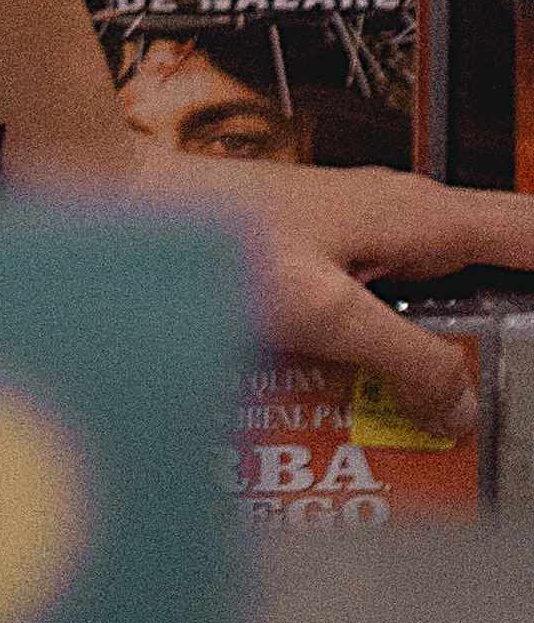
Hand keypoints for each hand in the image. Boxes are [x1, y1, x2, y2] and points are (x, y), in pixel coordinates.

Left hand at [14, 125, 533, 431]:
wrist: (129, 203)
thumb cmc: (212, 234)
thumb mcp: (323, 310)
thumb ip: (403, 357)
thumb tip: (464, 404)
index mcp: (420, 214)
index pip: (532, 231)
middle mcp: (404, 214)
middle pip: (500, 268)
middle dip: (510, 329)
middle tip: (505, 401)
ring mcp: (370, 233)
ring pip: (447, 297)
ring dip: (457, 350)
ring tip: (450, 419)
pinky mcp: (337, 258)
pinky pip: (396, 309)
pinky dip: (407, 350)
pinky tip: (387, 398)